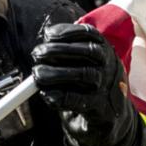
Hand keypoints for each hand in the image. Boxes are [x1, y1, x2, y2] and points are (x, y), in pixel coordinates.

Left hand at [31, 23, 137, 145]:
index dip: (68, 32)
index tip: (47, 35)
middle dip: (59, 50)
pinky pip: (79, 100)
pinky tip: (47, 94)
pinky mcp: (100, 107)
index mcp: (103, 49)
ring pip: (84, 74)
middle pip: (88, 51)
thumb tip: (42, 49)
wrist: (105, 113)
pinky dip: (61, 96)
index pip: (89, 34)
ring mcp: (106, 86)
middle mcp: (108, 65)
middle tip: (37, 53)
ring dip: (57, 73)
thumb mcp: (79, 62)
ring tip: (38, 74)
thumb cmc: (85, 82)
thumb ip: (63, 52)